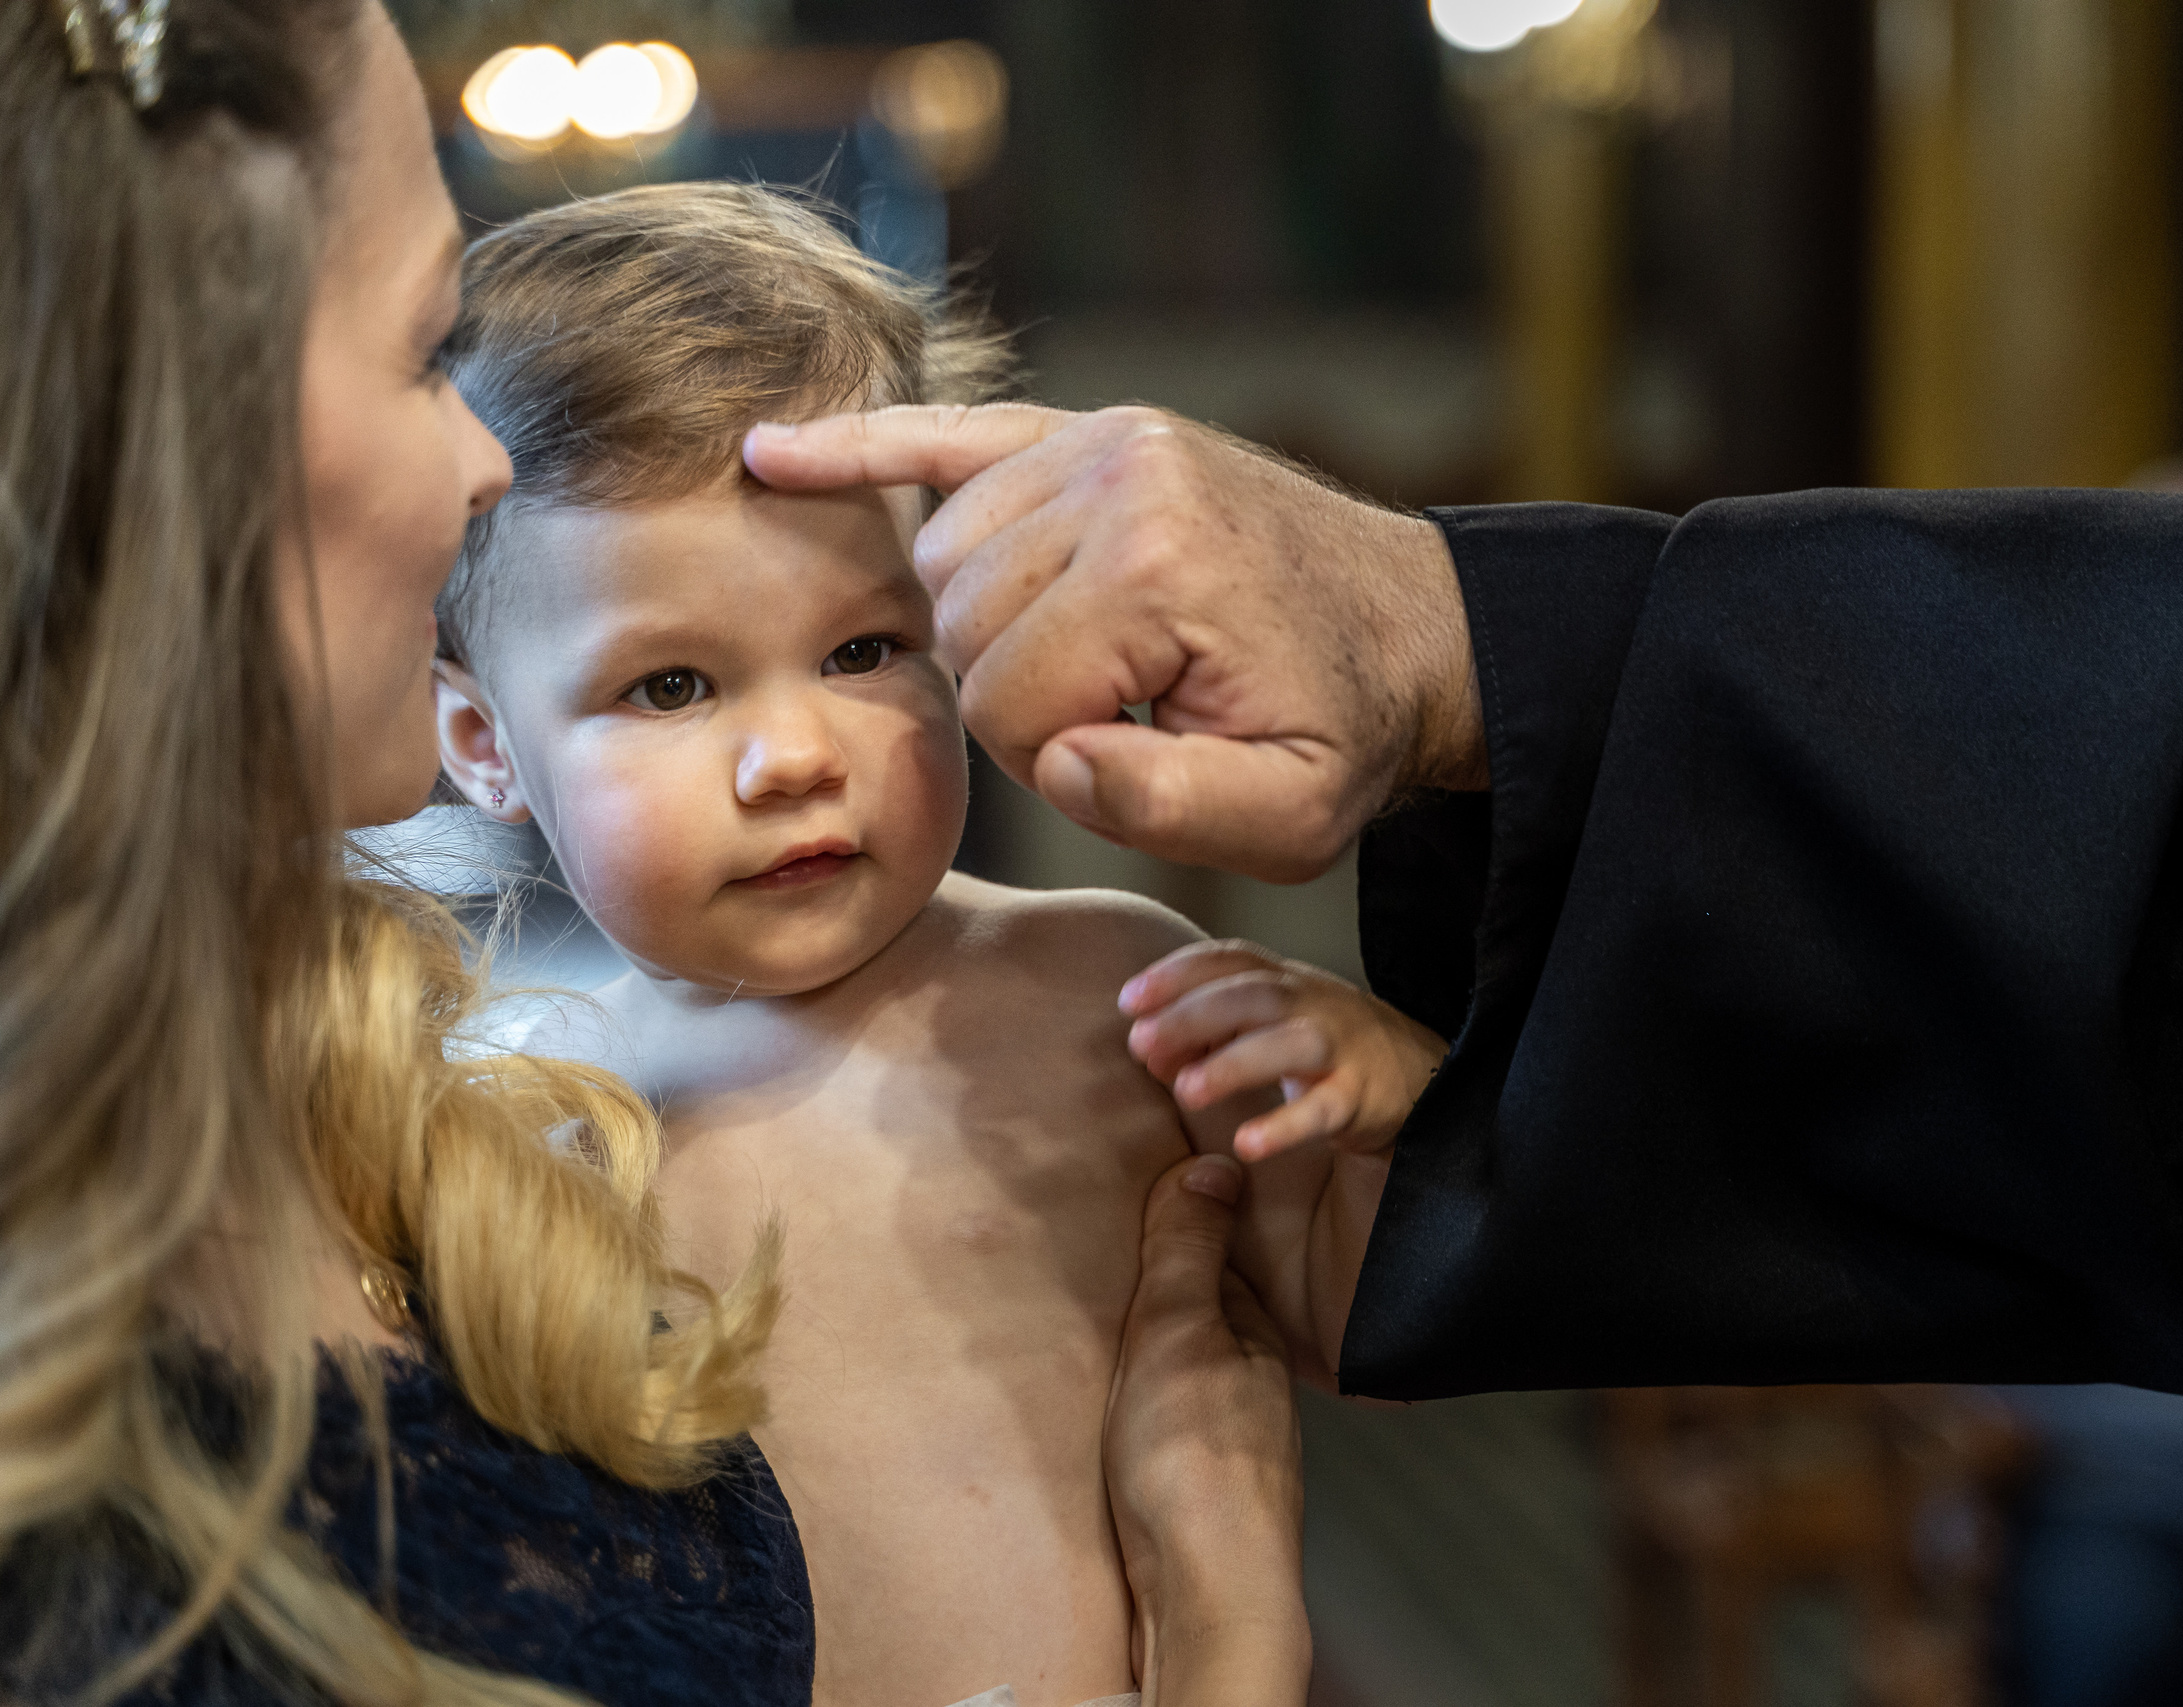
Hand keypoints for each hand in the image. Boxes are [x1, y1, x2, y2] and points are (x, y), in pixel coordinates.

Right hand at [743, 404, 1484, 882]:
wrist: (1409, 631)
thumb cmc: (1342, 732)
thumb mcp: (1291, 815)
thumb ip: (1168, 806)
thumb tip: (1049, 755)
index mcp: (1160, 571)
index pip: (1007, 702)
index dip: (1054, 760)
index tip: (1140, 756)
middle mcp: (1119, 479)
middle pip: (963, 625)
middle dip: (1024, 696)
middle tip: (1123, 716)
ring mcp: (1101, 439)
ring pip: (944, 559)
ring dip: (988, 625)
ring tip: (1090, 658)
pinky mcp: (1089, 430)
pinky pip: (946, 435)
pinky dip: (863, 447)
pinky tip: (772, 453)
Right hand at [1105, 1155, 1311, 1706]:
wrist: (1210, 1594)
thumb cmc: (1195, 1462)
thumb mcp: (1178, 1332)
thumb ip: (1186, 1255)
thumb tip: (1211, 1162)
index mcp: (1253, 1331)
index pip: (1213, 1254)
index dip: (1175, 1222)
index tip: (1133, 1192)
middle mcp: (1251, 1380)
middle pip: (1200, 1312)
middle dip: (1160, 1285)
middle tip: (1096, 1251)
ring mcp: (1232, 1436)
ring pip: (1187, 1368)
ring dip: (1150, 1347)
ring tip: (1093, 1326)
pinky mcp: (1202, 1485)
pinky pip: (1171, 1418)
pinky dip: (1144, 1399)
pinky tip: (1115, 1409)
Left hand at [1122, 940, 1447, 1163]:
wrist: (1418, 1074)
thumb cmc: (1326, 1044)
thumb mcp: (1271, 1021)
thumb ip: (1209, 1028)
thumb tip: (1148, 1049)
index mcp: (1285, 980)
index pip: (1229, 960)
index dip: (1176, 974)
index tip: (1128, 1000)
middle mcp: (1311, 1003)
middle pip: (1252, 994)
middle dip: (1192, 1014)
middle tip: (1142, 1044)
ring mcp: (1340, 1047)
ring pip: (1288, 1043)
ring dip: (1232, 1063)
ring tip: (1185, 1090)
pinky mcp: (1360, 1097)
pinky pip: (1322, 1109)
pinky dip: (1284, 1126)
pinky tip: (1247, 1144)